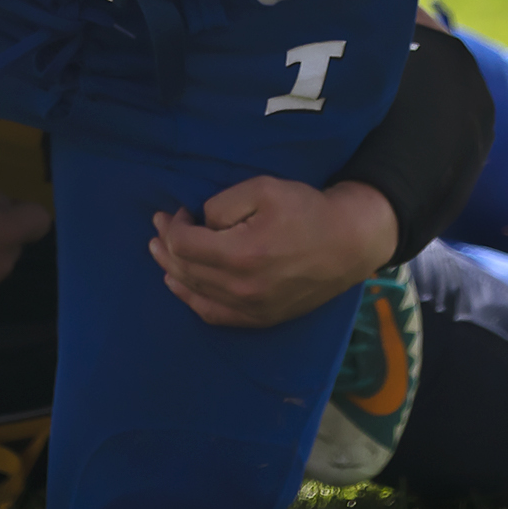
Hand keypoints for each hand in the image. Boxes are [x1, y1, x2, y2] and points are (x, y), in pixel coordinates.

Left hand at [150, 176, 397, 329]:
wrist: (349, 243)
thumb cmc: (306, 210)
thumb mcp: (262, 189)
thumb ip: (222, 206)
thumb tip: (200, 224)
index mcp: (241, 254)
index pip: (184, 245)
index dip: (171, 226)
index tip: (176, 211)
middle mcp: (242, 288)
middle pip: (185, 270)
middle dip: (166, 247)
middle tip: (158, 228)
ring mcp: (252, 309)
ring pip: (196, 294)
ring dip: (173, 272)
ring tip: (161, 255)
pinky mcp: (261, 318)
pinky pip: (215, 316)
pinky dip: (193, 300)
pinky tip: (182, 287)